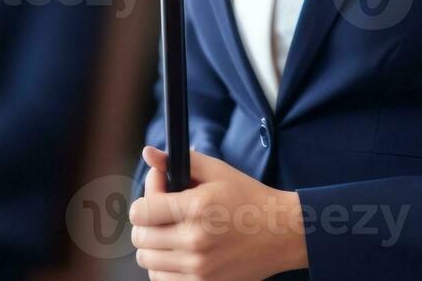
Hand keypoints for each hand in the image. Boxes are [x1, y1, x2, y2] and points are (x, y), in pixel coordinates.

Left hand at [130, 146, 307, 279]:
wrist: (281, 233)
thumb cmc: (249, 198)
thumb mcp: (218, 172)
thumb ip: (180, 162)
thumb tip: (148, 153)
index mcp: (196, 207)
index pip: (141, 212)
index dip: (145, 199)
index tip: (158, 194)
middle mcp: (195, 240)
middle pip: (140, 238)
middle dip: (147, 222)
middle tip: (165, 213)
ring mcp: (198, 267)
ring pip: (148, 261)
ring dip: (154, 246)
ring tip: (173, 233)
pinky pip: (162, 280)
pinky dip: (164, 267)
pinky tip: (179, 253)